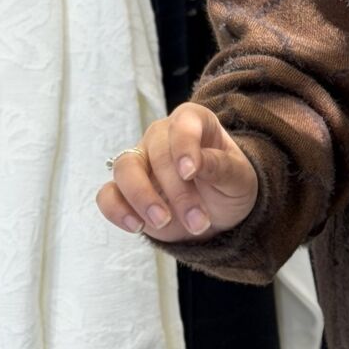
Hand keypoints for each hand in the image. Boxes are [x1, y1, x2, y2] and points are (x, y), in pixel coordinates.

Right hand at [96, 103, 258, 244]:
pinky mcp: (125, 190)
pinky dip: (117, 210)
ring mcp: (140, 162)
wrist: (218, 214)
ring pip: (124, 168)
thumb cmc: (230, 186)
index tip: (190, 172)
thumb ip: (221, 166)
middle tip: (198, 221)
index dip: (184, 144)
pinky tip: (137, 227)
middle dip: (177, 191)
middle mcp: (162, 137)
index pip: (184, 122)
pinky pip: (108, 194)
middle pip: (156, 153)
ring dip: (142, 198)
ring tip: (163, 222)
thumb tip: (195, 163)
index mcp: (194, 122)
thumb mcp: (239, 178)